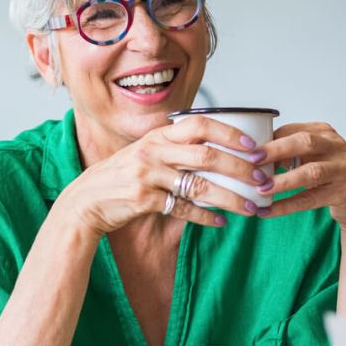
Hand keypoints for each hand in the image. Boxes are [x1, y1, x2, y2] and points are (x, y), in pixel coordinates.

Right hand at [57, 116, 269, 236]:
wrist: (84, 203)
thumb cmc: (121, 178)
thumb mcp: (145, 154)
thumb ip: (174, 149)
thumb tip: (216, 151)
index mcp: (157, 135)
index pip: (200, 124)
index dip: (229, 133)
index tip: (253, 145)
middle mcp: (153, 150)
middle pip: (206, 155)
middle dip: (239, 167)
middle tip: (261, 178)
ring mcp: (147, 174)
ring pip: (199, 184)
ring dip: (229, 197)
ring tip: (250, 206)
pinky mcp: (143, 199)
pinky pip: (182, 208)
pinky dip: (204, 216)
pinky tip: (221, 222)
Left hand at [252, 122, 345, 229]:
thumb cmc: (330, 172)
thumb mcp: (314, 155)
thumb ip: (289, 150)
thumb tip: (251, 155)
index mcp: (325, 133)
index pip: (293, 130)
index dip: (270, 139)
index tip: (247, 148)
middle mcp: (336, 147)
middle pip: (305, 143)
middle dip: (276, 150)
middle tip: (252, 161)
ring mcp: (344, 169)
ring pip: (311, 173)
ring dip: (283, 181)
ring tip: (260, 190)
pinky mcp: (345, 192)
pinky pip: (311, 200)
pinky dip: (288, 205)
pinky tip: (268, 211)